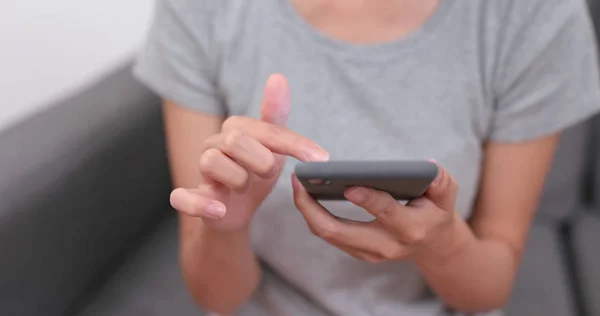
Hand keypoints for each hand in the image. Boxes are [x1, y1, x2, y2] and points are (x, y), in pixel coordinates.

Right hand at [170, 74, 328, 232]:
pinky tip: (218, 209)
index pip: (266, 129)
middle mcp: (214, 144)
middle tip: (268, 174)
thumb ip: (277, 114)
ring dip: (238, 180)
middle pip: (234, 140)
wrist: (235, 211)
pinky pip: (182, 197)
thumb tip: (278, 77)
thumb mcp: (272, 145)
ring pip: (211, 162)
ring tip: (244, 188)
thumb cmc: (254, 172)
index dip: (294, 144)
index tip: (320, 158)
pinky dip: (199, 204)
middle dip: (261, 161)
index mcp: (235, 128)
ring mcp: (201, 171)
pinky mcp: (192, 198)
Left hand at [291, 162, 464, 262]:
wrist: (433, 245)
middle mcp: (386, 245)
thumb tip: (425, 166)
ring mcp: (369, 252)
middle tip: (298, 182)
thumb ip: (440, 180)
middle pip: (340, 232)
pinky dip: (313, 215)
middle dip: (313, 209)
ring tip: (297, 184)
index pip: (386, 213)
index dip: (368, 199)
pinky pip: (329, 235)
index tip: (348, 184)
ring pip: (329, 235)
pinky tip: (304, 193)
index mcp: (410, 228)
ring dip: (307, 211)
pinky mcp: (358, 251)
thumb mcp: (446, 195)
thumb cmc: (436, 212)